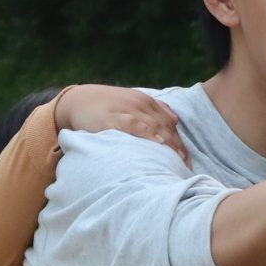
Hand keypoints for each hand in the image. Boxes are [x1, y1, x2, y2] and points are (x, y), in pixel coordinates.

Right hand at [56, 84, 188, 161]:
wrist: (78, 99)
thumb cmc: (106, 105)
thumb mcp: (131, 104)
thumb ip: (152, 111)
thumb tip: (174, 119)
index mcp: (147, 102)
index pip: (169, 123)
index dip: (180, 142)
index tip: (188, 161)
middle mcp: (141, 104)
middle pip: (165, 126)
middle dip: (177, 146)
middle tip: (187, 165)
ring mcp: (128, 109)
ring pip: (155, 125)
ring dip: (169, 142)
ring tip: (178, 158)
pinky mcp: (114, 117)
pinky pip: (135, 124)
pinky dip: (148, 133)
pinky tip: (158, 143)